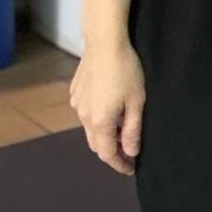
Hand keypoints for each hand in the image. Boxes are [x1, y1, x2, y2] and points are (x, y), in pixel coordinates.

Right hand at [70, 43, 145, 173]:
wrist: (104, 43)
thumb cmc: (125, 70)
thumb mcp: (137, 102)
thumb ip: (132, 130)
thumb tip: (131, 152)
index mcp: (100, 122)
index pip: (107, 154)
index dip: (119, 164)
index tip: (131, 169)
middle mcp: (84, 116)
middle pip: (96, 144)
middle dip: (111, 151)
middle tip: (129, 151)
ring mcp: (77, 104)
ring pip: (90, 129)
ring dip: (104, 134)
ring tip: (122, 129)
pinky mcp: (75, 93)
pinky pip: (85, 114)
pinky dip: (97, 119)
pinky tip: (111, 109)